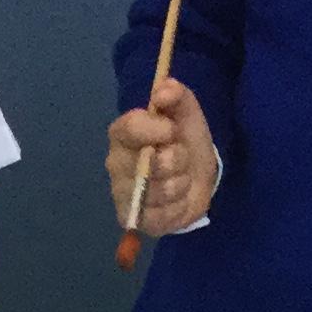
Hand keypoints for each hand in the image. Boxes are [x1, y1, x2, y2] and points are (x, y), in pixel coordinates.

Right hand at [105, 76, 217, 237]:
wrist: (196, 178)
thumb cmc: (184, 142)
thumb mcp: (185, 113)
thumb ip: (176, 94)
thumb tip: (162, 90)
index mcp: (122, 134)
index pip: (130, 127)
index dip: (158, 129)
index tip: (174, 130)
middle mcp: (115, 165)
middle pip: (151, 163)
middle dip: (177, 159)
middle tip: (180, 157)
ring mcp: (121, 196)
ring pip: (162, 190)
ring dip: (181, 183)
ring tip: (180, 179)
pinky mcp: (134, 221)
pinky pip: (164, 215)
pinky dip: (179, 207)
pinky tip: (176, 200)